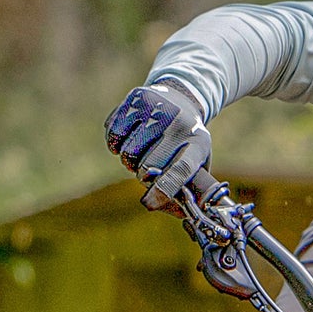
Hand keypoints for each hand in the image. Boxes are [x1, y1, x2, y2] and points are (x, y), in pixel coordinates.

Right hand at [106, 83, 211, 207]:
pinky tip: (127, 140)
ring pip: (128, 153)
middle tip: (147, 171)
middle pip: (148, 165)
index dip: (165, 188)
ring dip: (129, 161)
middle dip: (143, 176)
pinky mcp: (136, 98)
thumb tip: (180, 214)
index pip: (181, 169)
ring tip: (140, 153)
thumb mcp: (199, 160)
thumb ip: (190, 189)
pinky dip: (115, 145)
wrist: (181, 97)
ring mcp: (157, 108)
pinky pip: (113, 135)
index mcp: (198, 142)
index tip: (149, 203)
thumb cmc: (188, 140)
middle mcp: (178, 123)